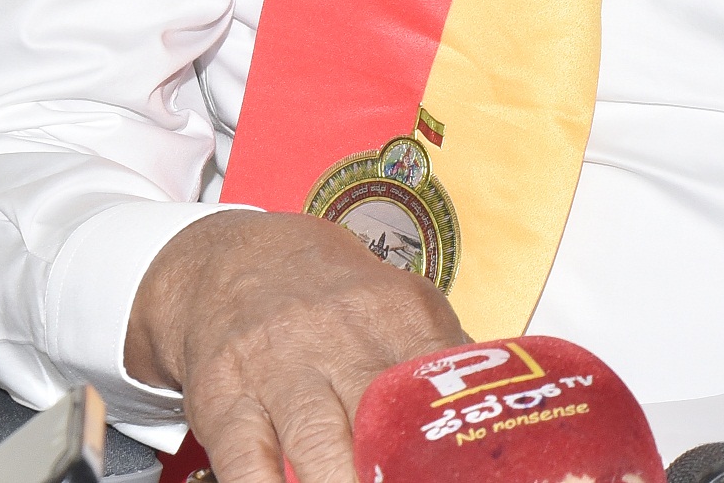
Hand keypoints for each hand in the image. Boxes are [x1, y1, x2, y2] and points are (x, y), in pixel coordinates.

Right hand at [126, 210, 465, 482]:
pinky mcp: (226, 397)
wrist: (237, 262)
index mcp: (398, 314)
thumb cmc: (333, 301)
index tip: (460, 466)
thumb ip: (442, 355)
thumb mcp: (397, 305)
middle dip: (396, 467)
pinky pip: (246, 459)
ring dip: (340, 482)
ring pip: (316, 441)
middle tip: (405, 481)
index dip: (452, 435)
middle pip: (380, 414)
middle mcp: (340, 336)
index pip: (441, 378)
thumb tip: (497, 409)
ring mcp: (279, 367)